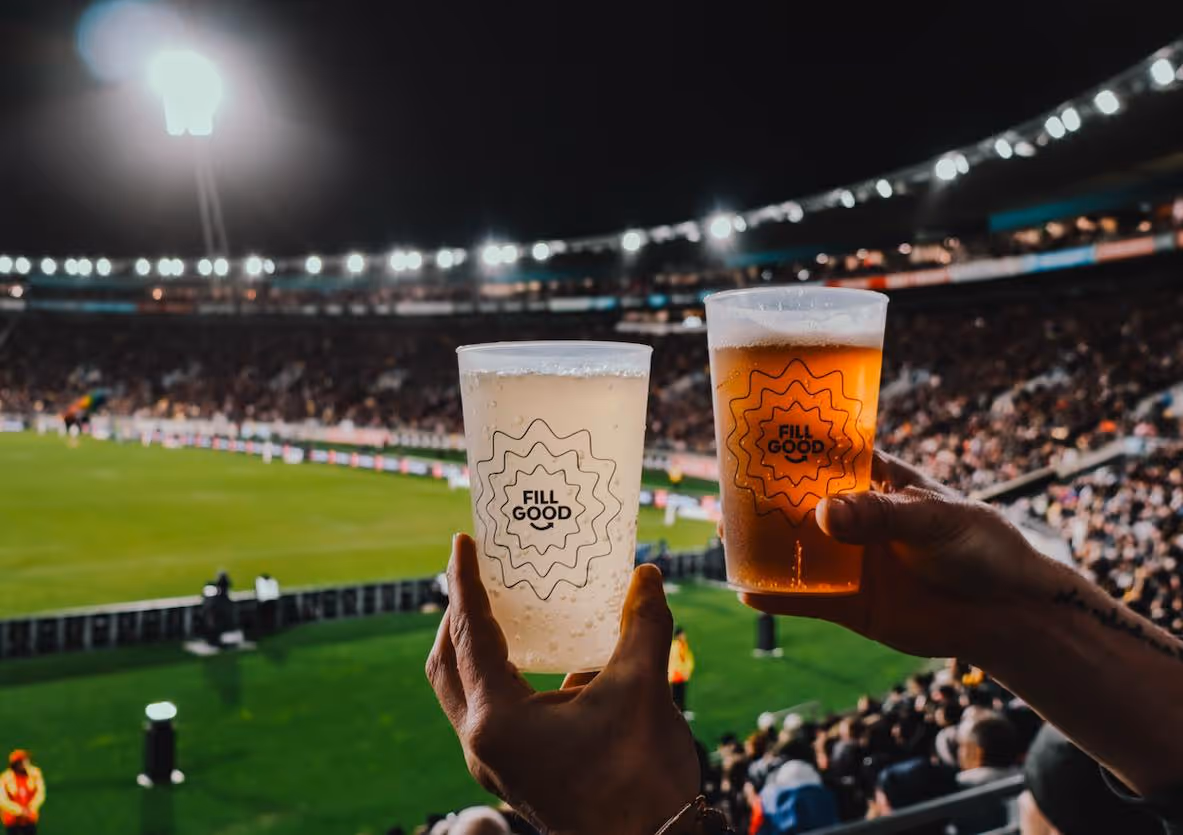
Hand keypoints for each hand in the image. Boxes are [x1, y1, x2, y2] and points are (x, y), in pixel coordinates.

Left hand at [426, 534, 698, 834]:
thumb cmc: (641, 779)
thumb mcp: (643, 689)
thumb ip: (642, 625)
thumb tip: (646, 574)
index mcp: (497, 720)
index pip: (467, 635)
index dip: (464, 584)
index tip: (462, 543)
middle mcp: (483, 743)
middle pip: (447, 665)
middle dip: (457, 616)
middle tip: (476, 576)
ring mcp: (497, 763)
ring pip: (464, 692)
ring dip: (474, 648)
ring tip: (501, 609)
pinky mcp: (516, 771)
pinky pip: (492, 711)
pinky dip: (502, 676)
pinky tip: (542, 655)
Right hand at [740, 450, 1056, 661]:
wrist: (1010, 611)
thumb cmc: (981, 545)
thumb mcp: (934, 519)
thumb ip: (879, 516)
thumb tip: (823, 515)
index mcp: (874, 480)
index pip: (823, 452)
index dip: (787, 443)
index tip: (747, 434)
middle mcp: (854, 516)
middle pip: (796, 500)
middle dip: (759, 496)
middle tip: (724, 490)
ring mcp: (848, 559)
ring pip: (792, 548)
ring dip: (758, 543)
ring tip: (724, 534)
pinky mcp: (849, 603)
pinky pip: (804, 597)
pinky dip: (775, 595)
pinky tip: (745, 591)